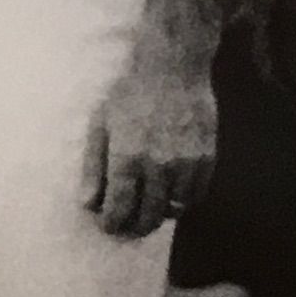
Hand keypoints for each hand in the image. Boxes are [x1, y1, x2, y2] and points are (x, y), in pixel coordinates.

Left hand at [83, 47, 217, 238]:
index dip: (112, 224)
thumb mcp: (100, 124)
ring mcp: (187, 164)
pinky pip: (196, 195)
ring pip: (174, 209)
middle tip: (127, 228)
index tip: (108, 226)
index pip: (119, 208)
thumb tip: (88, 203)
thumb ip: (94, 166)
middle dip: (135, 227)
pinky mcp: (208, 158)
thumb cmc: (130, 93)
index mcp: (127, 157)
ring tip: (148, 210)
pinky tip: (170, 195)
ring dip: (159, 215)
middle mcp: (159, 165)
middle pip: (149, 216)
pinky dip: (183, 202)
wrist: (173, 68)